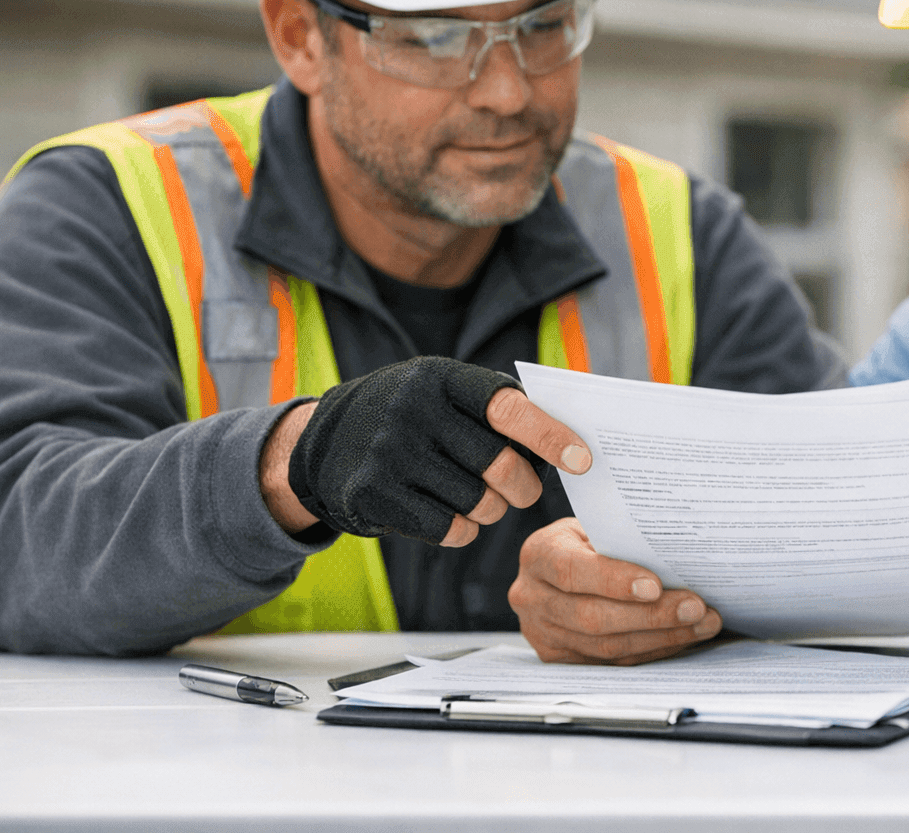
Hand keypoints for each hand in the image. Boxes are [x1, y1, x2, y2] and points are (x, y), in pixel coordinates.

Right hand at [261, 357, 590, 546]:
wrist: (327, 441)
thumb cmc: (415, 417)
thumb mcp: (446, 392)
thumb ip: (499, 410)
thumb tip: (570, 448)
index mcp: (441, 377)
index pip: (508, 408)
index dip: (549, 436)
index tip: (582, 461)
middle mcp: (412, 410)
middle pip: (498, 465)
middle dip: (522, 487)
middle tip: (523, 491)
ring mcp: (388, 453)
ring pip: (477, 502)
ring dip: (491, 510)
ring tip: (482, 500)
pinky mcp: (371, 494)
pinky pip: (447, 529)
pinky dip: (464, 531)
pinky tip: (456, 518)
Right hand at [510, 518, 722, 664]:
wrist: (551, 568)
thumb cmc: (582, 541)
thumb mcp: (593, 526)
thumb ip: (621, 539)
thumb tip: (680, 555)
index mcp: (539, 554)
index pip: (572, 570)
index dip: (614, 581)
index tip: (656, 586)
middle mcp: (532, 596)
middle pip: (592, 616)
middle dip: (651, 616)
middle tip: (695, 608)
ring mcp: (542, 632)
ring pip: (605, 647)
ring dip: (660, 638)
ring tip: (701, 624)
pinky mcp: (558, 657)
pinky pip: (611, 661)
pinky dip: (651, 650)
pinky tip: (681, 637)